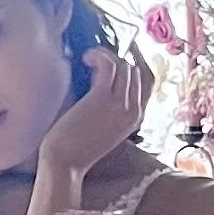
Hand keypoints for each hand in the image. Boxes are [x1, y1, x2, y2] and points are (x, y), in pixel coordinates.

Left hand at [38, 46, 153, 184]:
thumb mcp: (104, 129)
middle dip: (119, 57)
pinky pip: (109, 65)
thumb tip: (104, 80)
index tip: (126, 51)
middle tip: (99, 56)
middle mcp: (133, 111)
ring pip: (124, 65)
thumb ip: (111, 109)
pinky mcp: (101, 98)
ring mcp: (120, 104)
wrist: (64, 164)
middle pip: (137, 70)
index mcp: (136, 118)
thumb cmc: (77, 148)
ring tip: (88, 58)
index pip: (149, 81)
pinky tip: (86, 58)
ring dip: (106, 55)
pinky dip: (98, 55)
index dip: (139, 62)